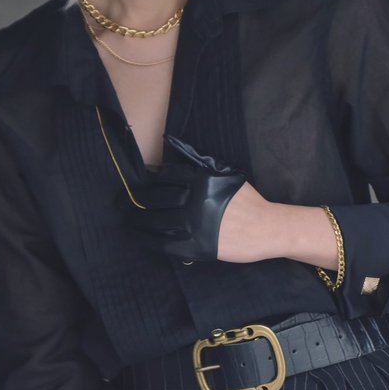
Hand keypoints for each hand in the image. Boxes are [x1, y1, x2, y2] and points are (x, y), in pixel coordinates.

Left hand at [124, 134, 265, 262]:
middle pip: (155, 199)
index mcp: (200, 181)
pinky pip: (165, 243)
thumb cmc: (245, 199)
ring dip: (137, 220)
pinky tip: (141, 237)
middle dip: (136, 200)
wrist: (266, 227)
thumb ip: (197, 159)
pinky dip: (149, 240)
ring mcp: (195, 225)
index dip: (147, 179)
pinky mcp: (196, 247)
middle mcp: (195, 201)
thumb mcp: (224, 171)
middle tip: (122, 201)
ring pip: (156, 222)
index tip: (136, 182)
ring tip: (127, 219)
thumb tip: (170, 142)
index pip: (164, 177)